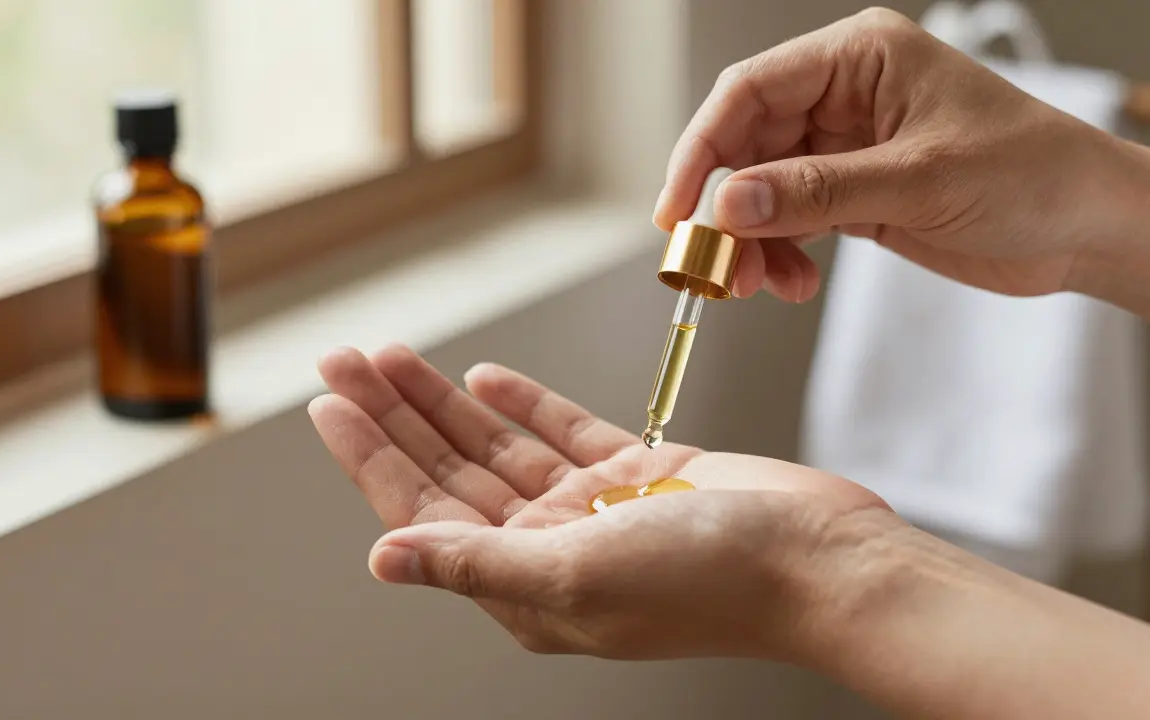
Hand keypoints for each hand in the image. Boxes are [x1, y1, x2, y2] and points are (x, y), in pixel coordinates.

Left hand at [308, 345, 890, 661]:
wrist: (820, 558)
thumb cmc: (713, 581)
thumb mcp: (575, 575)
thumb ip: (475, 564)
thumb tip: (385, 560)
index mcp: (527, 585)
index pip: (424, 512)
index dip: (370, 456)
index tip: (329, 403)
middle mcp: (554, 549)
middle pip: (452, 472)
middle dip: (394, 415)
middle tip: (344, 359)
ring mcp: (599, 510)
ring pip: (500, 446)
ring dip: (446, 401)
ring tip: (395, 356)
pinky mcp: (644, 474)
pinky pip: (565, 433)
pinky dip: (524, 405)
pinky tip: (485, 378)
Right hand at [655, 7, 1141, 299]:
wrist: (1090, 227)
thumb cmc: (1033, 175)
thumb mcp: (918, 181)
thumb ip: (816, 192)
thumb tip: (726, 203)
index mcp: (860, 56)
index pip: (751, 91)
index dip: (701, 149)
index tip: (678, 210)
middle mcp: (846, 93)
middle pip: (746, 142)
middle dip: (724, 206)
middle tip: (713, 264)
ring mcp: (848, 144)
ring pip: (761, 187)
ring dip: (749, 239)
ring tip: (757, 285)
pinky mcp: (856, 191)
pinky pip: (791, 219)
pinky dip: (780, 253)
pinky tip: (792, 282)